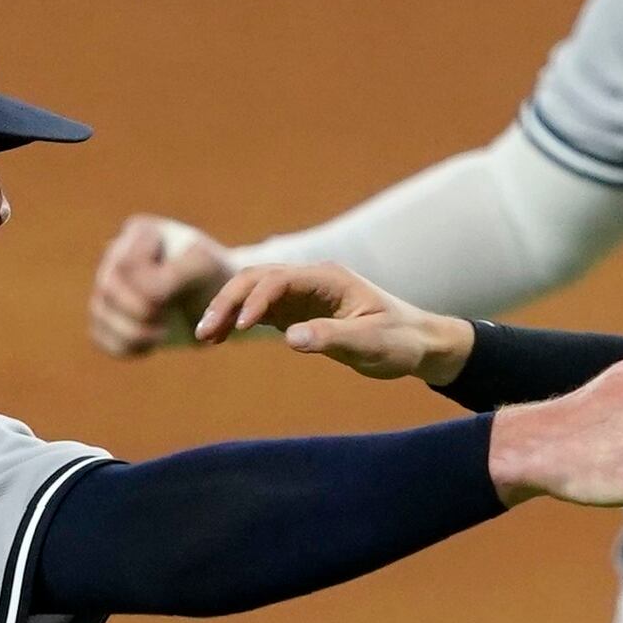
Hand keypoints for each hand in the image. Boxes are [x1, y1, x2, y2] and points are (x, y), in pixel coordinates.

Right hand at [87, 215, 234, 356]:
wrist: (218, 303)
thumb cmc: (212, 279)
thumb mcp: (202, 269)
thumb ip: (171, 277)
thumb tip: (145, 296)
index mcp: (140, 232)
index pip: (127, 265)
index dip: (150, 289)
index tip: (180, 291)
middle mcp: (116, 254)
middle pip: (108, 288)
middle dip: (140, 312)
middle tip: (167, 321)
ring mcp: (107, 285)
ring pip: (99, 315)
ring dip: (133, 334)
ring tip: (162, 333)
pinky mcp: (106, 317)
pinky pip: (101, 338)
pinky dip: (126, 347)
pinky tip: (151, 343)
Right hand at [192, 257, 471, 384]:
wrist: (418, 343)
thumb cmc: (400, 340)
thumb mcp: (370, 343)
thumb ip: (331, 338)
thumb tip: (289, 337)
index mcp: (329, 278)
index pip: (280, 279)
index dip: (255, 300)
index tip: (238, 329)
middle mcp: (312, 280)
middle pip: (257, 279)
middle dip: (228, 302)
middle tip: (204, 333)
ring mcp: (303, 294)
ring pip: (253, 292)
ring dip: (227, 310)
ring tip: (204, 337)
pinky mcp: (299, 312)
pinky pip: (260, 310)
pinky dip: (237, 320)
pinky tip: (219, 338)